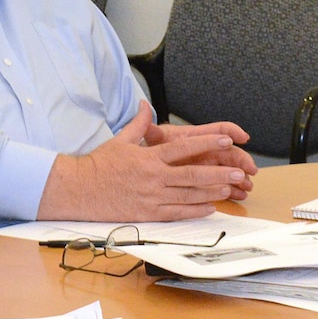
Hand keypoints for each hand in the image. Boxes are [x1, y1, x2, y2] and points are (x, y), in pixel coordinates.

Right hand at [38, 102, 250, 220]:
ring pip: (189, 195)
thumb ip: (138, 123)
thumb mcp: (120, 140)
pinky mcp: (147, 214)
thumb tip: (144, 104)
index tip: (227, 140)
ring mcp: (152, 197)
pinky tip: (211, 208)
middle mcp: (154, 177)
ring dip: (212, 192)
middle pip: (193, 174)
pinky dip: (195, 211)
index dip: (208, 143)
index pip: (184, 148)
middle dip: (218, 173)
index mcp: (149, 157)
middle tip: (239, 171)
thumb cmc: (98, 165)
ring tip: (231, 188)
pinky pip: (177, 213)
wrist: (78, 189)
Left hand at [143, 114, 257, 188]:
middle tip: (250, 170)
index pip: (218, 129)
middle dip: (242, 160)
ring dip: (240, 177)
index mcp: (194, 138)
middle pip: (228, 152)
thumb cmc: (149, 151)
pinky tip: (240, 195)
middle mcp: (204, 150)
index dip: (232, 131)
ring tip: (247, 186)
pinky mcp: (204, 182)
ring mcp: (206, 166)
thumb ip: (147, 128)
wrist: (143, 167)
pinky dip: (232, 190)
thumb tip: (142, 109)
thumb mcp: (149, 140)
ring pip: (228, 170)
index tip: (243, 137)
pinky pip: (222, 185)